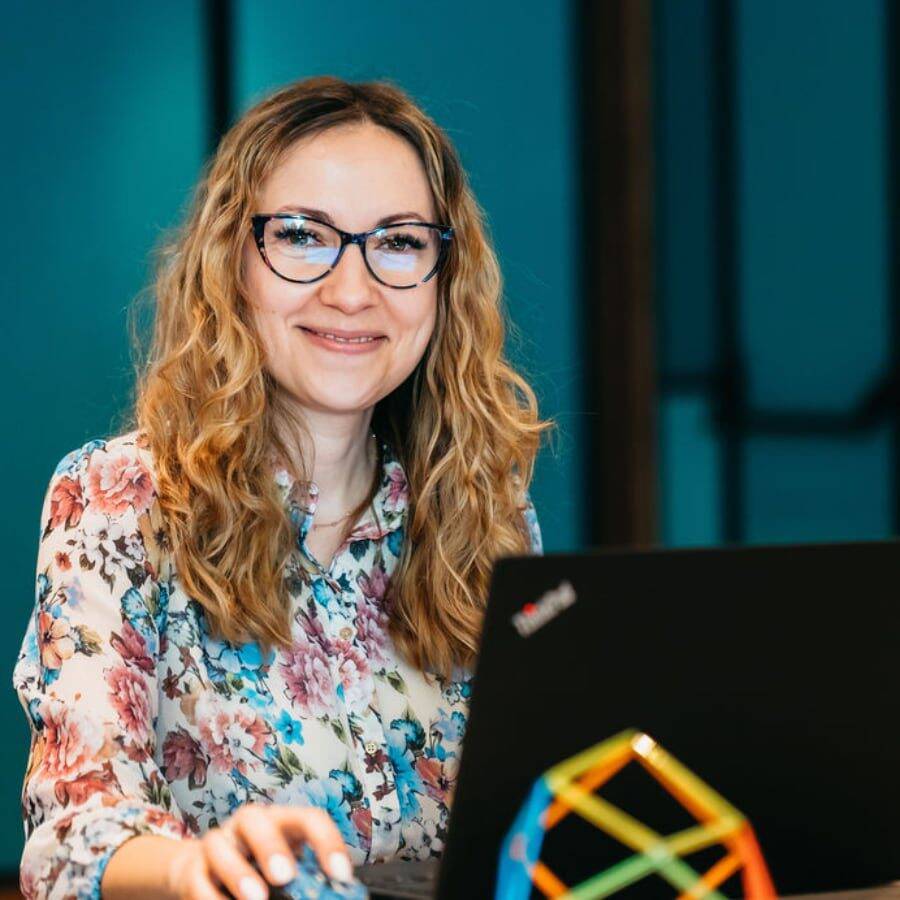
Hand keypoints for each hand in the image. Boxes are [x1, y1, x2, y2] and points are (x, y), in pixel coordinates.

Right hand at [165, 802, 353, 898]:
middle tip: (286, 876)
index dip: (327, 842)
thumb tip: (334, 893)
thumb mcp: (284, 868)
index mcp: (279, 821)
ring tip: (256, 898)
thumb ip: (305, 879)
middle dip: (271, 846)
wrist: (202, 870)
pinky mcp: (192, 869)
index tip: (341, 875)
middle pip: (255, 820)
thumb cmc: (256, 867)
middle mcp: (247, 825)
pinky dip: (212, 899)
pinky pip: (198, 881)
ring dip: (238, 873)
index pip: (307, 817)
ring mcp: (217, 844)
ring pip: (220, 845)